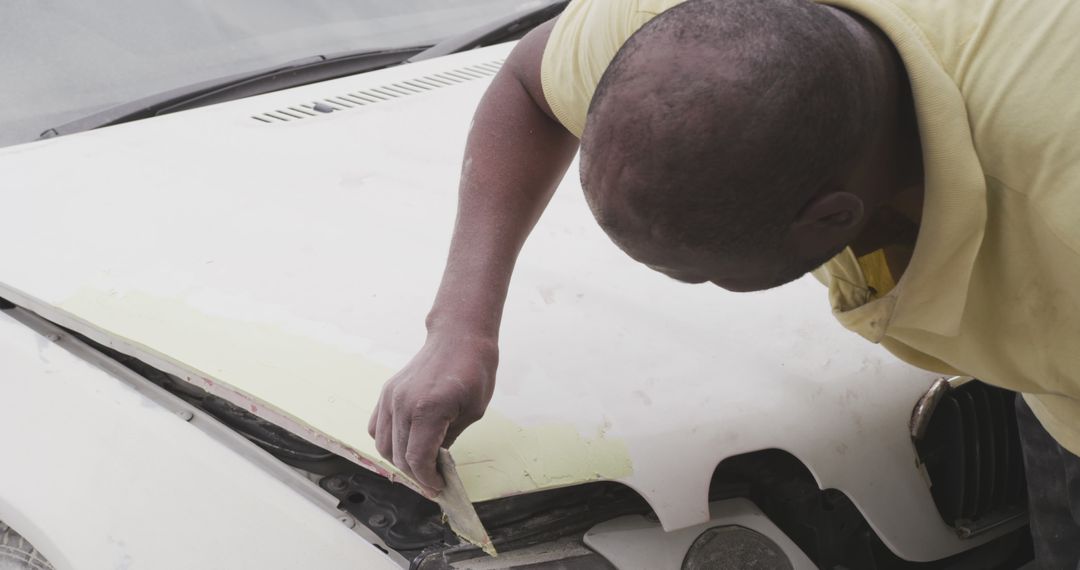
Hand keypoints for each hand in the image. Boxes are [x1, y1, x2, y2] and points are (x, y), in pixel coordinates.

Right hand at [368, 331, 497, 494]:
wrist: (459, 337)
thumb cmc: (473, 371)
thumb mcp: (472, 412)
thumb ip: (449, 439)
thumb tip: (436, 462)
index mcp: (428, 409)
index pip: (417, 459)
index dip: (427, 480)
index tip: (439, 487)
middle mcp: (402, 403)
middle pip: (399, 456)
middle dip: (416, 475)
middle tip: (433, 482)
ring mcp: (390, 397)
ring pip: (384, 445)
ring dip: (400, 462)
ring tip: (420, 466)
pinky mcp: (386, 392)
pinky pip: (378, 427)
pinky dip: (388, 442)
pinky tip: (406, 445)